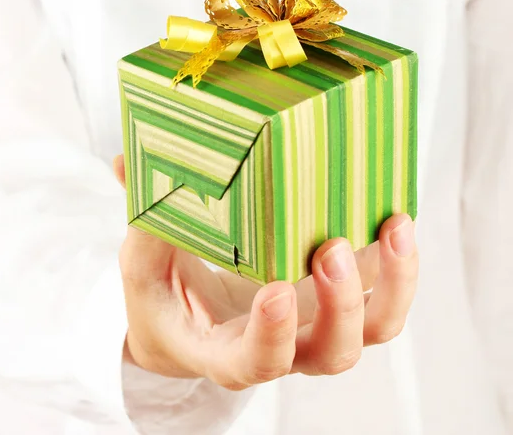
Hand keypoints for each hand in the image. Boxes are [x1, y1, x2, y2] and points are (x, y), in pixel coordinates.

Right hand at [114, 155, 417, 388]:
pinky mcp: (335, 297)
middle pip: (329, 353)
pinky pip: (382, 292)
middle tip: (330, 249)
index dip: (270, 338)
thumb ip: (143, 222)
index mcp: (226, 351)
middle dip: (341, 307)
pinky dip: (399, 263)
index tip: (273, 291)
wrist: (197, 321)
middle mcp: (282, 346)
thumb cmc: (169, 300)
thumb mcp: (144, 267)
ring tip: (393, 226)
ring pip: (372, 328)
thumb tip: (127, 162)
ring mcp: (315, 323)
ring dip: (393, 285)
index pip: (254, 364)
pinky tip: (395, 219)